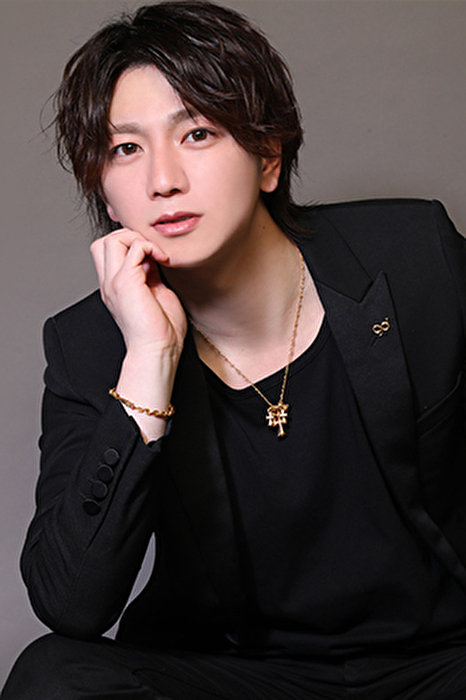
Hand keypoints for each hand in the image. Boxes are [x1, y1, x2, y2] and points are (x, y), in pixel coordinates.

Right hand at [91, 229, 186, 358]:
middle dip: (130, 237)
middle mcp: (109, 283)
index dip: (130, 246)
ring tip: (156, 255)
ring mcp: (114, 282)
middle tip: (152, 253)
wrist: (158, 351)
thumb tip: (154, 256)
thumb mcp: (156, 293)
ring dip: (138, 239)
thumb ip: (150, 274)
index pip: (109, 251)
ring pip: (112, 239)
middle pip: (104, 241)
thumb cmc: (161, 331)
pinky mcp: (126, 282)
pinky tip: (163, 260)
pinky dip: (150, 246)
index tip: (154, 258)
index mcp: (114, 287)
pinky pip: (134, 247)